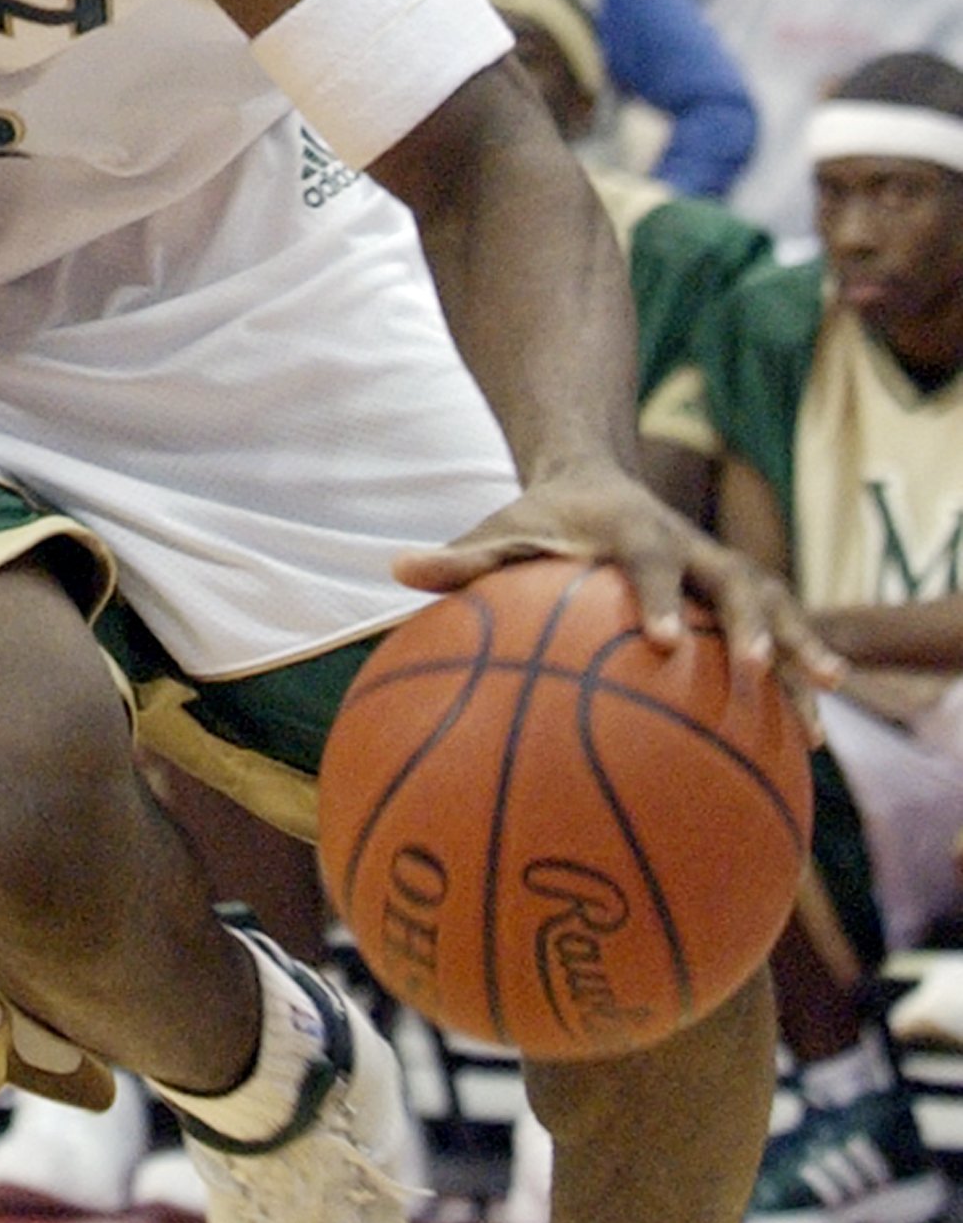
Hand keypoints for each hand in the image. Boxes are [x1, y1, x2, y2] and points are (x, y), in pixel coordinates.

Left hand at [389, 463, 842, 722]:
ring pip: (779, 606)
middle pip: (741, 580)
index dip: (660, 596)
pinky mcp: (740, 600)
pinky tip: (815, 741)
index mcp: (636, 532)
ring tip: (828, 702)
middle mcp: (694, 549)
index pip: (653, 561)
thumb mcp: (499, 532)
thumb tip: (395, 570)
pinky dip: (799, 680)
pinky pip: (779, 637)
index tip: (662, 639)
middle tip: (761, 670)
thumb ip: (459, 558)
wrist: (594, 481)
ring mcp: (724, 573)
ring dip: (803, 649)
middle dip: (757, 623)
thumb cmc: (539, 521)